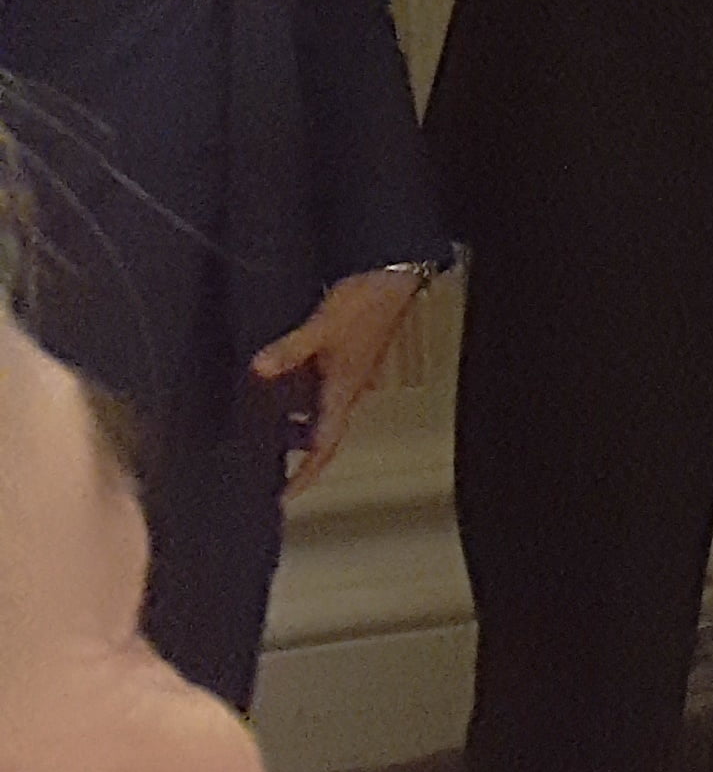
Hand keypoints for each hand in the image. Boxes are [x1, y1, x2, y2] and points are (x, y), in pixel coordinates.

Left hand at [245, 269, 422, 494]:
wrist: (395, 275)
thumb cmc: (367, 302)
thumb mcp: (323, 327)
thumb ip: (290, 351)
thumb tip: (259, 370)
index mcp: (344, 390)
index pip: (324, 446)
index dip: (304, 475)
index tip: (283, 496)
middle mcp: (349, 388)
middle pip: (323, 435)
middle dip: (297, 455)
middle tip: (266, 466)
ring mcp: (350, 373)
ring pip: (321, 412)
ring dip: (297, 425)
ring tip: (263, 426)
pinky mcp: (348, 356)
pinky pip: (321, 389)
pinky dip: (301, 397)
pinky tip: (281, 383)